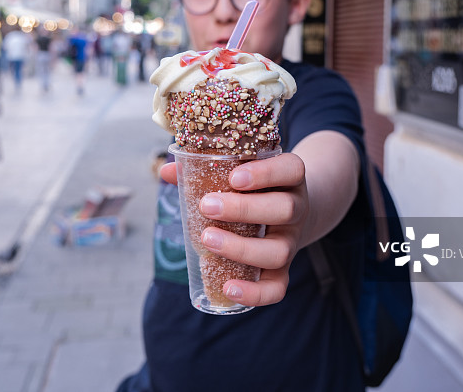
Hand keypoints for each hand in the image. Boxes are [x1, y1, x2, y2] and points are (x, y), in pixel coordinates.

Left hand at [160, 153, 308, 306]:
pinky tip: (227, 288)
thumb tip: (166, 171)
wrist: (287, 211)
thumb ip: (205, 168)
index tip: (233, 178)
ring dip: (241, 248)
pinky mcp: (283, 269)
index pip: (291, 169)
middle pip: (285, 209)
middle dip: (244, 209)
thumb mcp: (241, 171)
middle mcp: (296, 209)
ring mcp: (291, 241)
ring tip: (207, 239)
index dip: (266, 173)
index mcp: (289, 178)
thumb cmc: (256, 187)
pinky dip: (255, 293)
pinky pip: (277, 287)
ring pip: (280, 250)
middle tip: (207, 206)